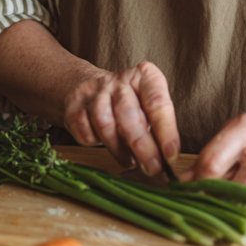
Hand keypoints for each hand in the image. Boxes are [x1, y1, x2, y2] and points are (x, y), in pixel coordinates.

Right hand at [62, 61, 179, 177]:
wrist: (90, 87)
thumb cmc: (129, 103)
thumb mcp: (147, 106)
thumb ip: (157, 128)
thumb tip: (167, 160)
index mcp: (143, 76)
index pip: (157, 102)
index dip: (166, 130)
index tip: (172, 154)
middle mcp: (118, 81)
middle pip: (129, 114)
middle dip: (143, 146)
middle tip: (153, 169)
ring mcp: (94, 92)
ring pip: (105, 125)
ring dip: (119, 150)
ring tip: (131, 162)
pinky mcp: (73, 106)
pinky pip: (85, 131)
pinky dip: (96, 144)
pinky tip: (105, 147)